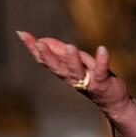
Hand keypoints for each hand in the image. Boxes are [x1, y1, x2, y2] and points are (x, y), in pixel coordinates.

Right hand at [16, 31, 131, 116]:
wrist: (113, 102)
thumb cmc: (92, 80)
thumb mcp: (75, 64)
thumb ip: (60, 53)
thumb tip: (43, 40)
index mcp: (64, 72)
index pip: (45, 59)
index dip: (33, 48)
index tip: (22, 34)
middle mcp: (72, 78)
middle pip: (56, 67)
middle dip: (47, 56)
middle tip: (39, 43)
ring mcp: (88, 81)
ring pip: (76, 71)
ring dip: (72, 60)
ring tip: (70, 46)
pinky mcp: (103, 82)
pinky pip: (101, 71)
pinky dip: (102, 61)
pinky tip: (102, 49)